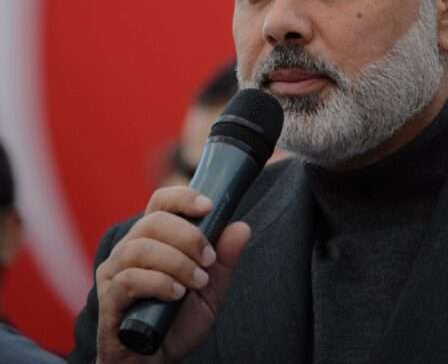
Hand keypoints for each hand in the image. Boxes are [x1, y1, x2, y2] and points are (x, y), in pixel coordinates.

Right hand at [94, 186, 250, 362]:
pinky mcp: (109, 299)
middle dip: (188, 236)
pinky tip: (176, 294)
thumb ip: (225, 260)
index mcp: (154, 239)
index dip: (182, 198)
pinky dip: (158, 283)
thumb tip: (241, 227)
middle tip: (209, 260)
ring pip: (140, 248)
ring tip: (196, 282)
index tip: (208, 207)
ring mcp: (115, 273)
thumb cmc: (178, 319)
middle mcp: (130, 250)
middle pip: (153, 221)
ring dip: (177, 262)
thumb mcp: (211, 289)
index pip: (161, 202)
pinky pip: (129, 279)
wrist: (155, 360)